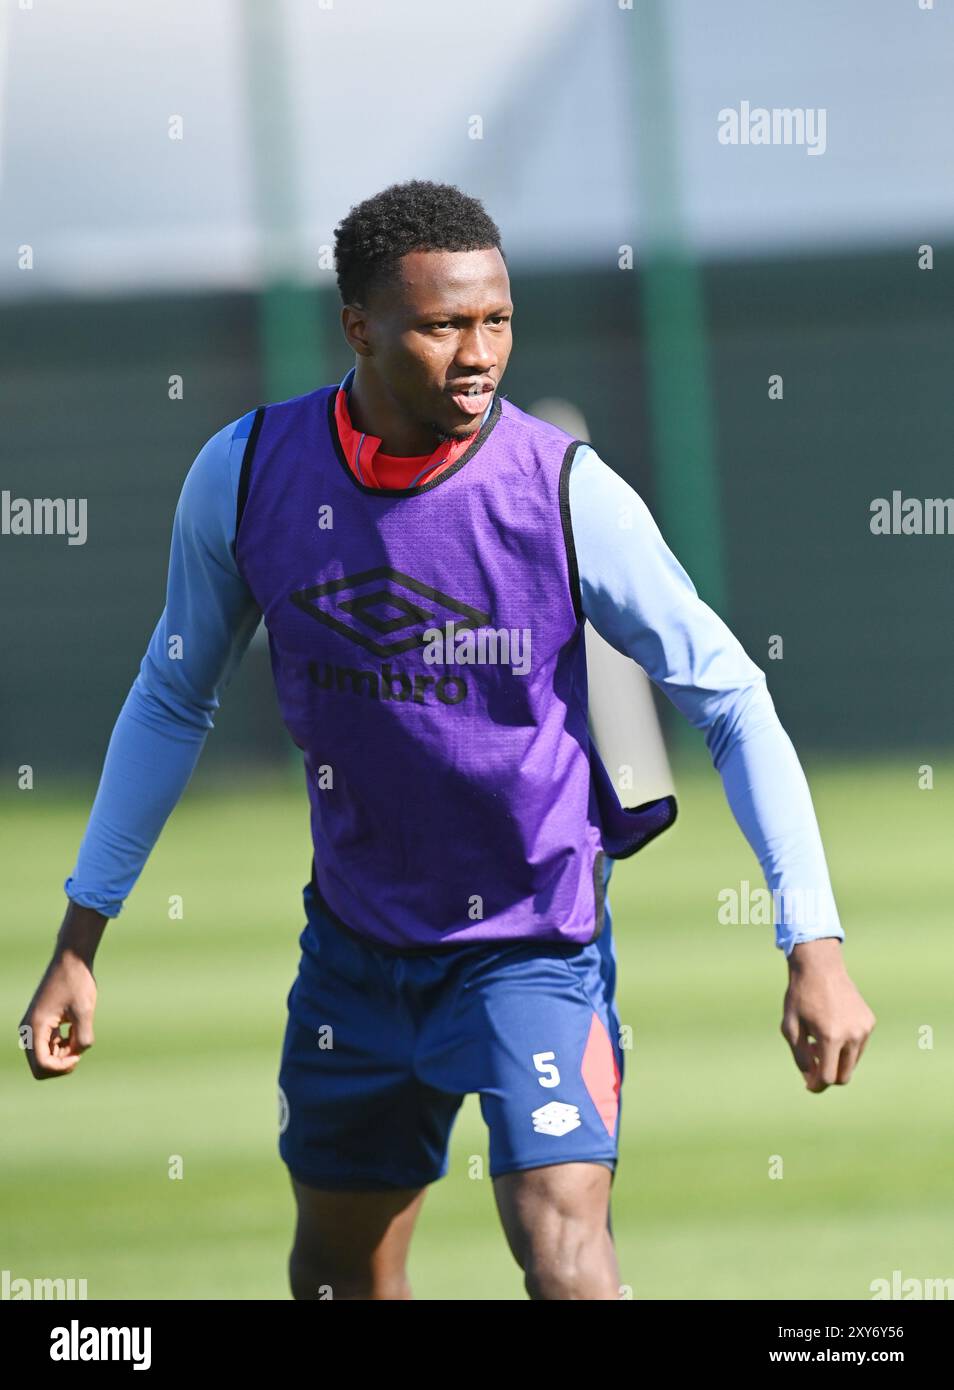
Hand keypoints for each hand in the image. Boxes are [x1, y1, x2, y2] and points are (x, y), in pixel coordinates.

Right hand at [19, 902, 105, 1079]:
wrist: (71, 960)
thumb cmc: (77, 982)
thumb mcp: (85, 1010)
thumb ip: (83, 1037)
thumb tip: (78, 1054)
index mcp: (36, 1027)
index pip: (41, 1066)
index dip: (62, 1067)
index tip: (79, 1053)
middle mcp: (29, 1030)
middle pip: (40, 1067)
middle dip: (61, 1064)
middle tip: (79, 1047)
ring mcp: (33, 1027)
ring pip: (45, 1058)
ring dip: (63, 1054)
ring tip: (78, 1033)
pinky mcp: (41, 1024)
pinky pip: (48, 1047)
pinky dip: (63, 1046)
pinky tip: (74, 1030)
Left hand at [780, 938, 875, 1092]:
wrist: (820, 967)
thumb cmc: (801, 997)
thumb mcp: (790, 1028)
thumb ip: (800, 1057)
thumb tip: (812, 1079)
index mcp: (831, 1037)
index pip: (829, 1077)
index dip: (817, 1085)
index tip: (808, 1085)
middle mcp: (853, 1035)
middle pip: (844, 1075)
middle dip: (828, 1075)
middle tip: (812, 1061)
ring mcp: (864, 1028)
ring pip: (852, 1061)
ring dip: (836, 1059)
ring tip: (818, 1041)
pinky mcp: (870, 1022)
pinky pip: (858, 1045)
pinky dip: (845, 1045)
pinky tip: (831, 1027)